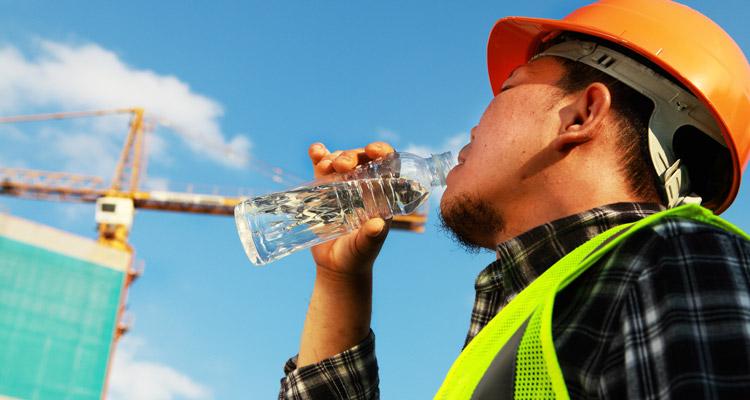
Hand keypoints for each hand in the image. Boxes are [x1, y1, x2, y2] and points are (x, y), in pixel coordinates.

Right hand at [307, 141, 394, 276]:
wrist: (336, 264)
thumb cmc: (357, 256)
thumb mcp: (365, 247)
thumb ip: (371, 237)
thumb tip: (377, 224)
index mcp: (381, 195)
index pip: (388, 166)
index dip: (383, 152)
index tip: (372, 150)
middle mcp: (363, 186)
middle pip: (361, 160)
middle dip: (351, 156)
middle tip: (342, 165)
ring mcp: (342, 185)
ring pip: (340, 160)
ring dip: (333, 157)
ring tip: (326, 166)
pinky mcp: (323, 188)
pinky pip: (321, 167)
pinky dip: (318, 156)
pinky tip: (315, 151)